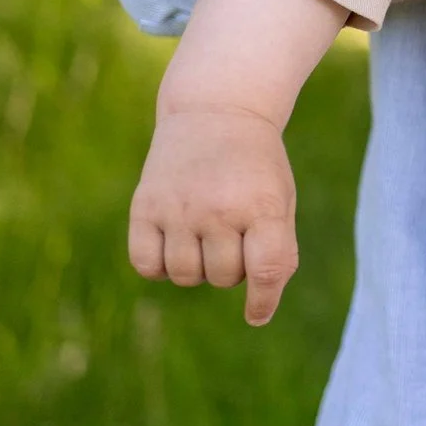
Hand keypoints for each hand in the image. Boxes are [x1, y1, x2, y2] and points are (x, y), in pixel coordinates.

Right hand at [128, 105, 299, 324]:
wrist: (215, 111)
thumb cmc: (255, 166)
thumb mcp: (280, 198)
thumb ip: (278, 249)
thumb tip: (260, 307)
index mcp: (262, 206)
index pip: (266, 271)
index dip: (264, 301)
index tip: (256, 315)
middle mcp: (218, 208)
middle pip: (225, 278)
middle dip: (233, 267)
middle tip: (234, 232)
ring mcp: (178, 208)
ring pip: (186, 277)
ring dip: (198, 267)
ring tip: (206, 233)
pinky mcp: (144, 207)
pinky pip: (148, 266)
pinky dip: (161, 266)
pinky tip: (174, 240)